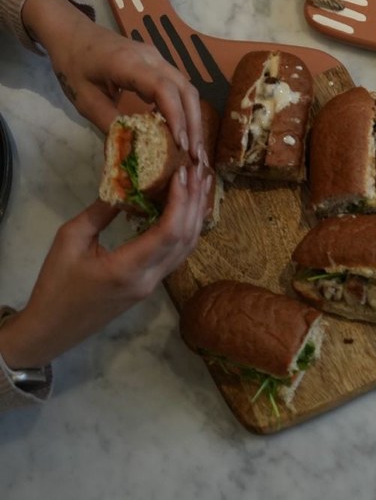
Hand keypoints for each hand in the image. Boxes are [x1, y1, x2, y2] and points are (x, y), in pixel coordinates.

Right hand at [0, 164, 210, 368]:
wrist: (50, 330)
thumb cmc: (55, 285)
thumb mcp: (70, 239)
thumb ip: (101, 211)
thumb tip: (126, 181)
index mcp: (127, 269)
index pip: (169, 232)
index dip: (181, 200)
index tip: (183, 171)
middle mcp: (148, 279)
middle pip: (186, 239)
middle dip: (195, 202)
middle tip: (200, 169)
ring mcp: (152, 286)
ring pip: (187, 248)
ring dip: (196, 215)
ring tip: (201, 184)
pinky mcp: (150, 286)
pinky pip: (177, 255)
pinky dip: (187, 229)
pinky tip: (187, 209)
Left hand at [21, 0, 204, 160]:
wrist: (71, 32)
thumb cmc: (73, 64)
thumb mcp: (84, 99)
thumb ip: (109, 124)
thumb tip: (130, 153)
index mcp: (129, 64)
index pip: (163, 89)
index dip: (175, 117)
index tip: (180, 145)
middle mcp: (151, 58)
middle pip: (185, 89)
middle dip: (193, 123)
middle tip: (196, 155)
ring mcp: (157, 58)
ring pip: (185, 87)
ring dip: (192, 117)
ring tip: (193, 148)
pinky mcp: (156, 63)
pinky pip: (177, 86)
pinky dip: (183, 108)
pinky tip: (180, 130)